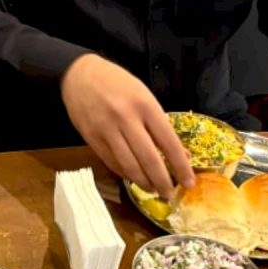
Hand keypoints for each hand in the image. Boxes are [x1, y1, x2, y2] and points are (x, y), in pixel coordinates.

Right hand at [60, 53, 194, 203]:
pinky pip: (111, 162)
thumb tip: (180, 154)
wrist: (79, 74)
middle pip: (149, 159)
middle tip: (170, 194)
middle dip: (163, 182)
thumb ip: (160, 124)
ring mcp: (106, 129)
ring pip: (129, 166)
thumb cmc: (117, 83)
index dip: (181, 166)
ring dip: (144, 183)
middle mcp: (125, 118)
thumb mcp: (144, 96)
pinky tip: (134, 177)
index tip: (189, 183)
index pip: (168, 142)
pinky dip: (125, 174)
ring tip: (153, 190)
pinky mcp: (91, 138)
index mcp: (144, 105)